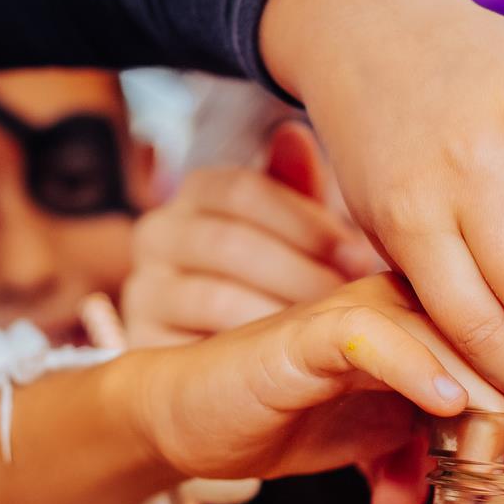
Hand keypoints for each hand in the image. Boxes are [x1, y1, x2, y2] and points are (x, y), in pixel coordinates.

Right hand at [123, 123, 381, 347]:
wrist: (233, 369)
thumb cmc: (282, 284)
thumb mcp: (297, 234)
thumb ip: (299, 189)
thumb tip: (294, 133)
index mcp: (197, 194)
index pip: (244, 191)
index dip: (309, 224)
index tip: (360, 257)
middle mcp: (157, 233)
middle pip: (230, 244)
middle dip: (303, 274)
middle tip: (355, 302)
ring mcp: (144, 289)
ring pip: (216, 296)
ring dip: (284, 317)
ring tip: (332, 334)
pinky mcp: (144, 345)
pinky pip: (201, 350)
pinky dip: (255, 356)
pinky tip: (296, 362)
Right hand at [126, 274, 503, 503]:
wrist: (197, 415)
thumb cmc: (298, 418)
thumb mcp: (390, 445)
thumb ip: (442, 455)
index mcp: (436, 317)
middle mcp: (408, 301)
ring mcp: (362, 310)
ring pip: (456, 340)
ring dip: (483, 411)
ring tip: (482, 472)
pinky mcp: (312, 331)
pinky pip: (377, 339)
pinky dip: (416, 371)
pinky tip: (444, 407)